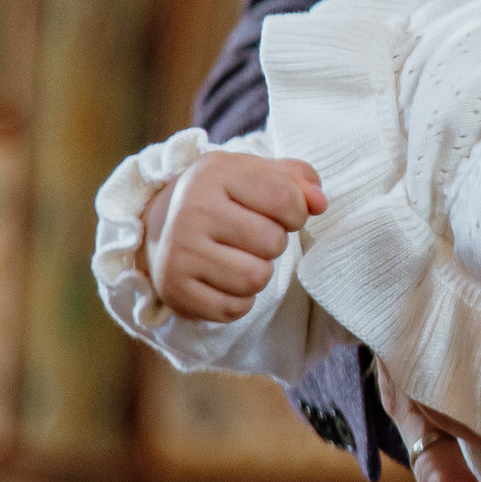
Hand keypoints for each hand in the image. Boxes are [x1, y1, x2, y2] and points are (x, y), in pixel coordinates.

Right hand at [142, 153, 323, 321]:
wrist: (160, 227)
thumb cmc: (224, 198)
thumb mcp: (257, 174)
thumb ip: (299, 180)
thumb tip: (320, 203)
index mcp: (215, 173)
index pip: (285, 198)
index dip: (296, 212)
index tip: (279, 213)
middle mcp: (192, 209)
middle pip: (272, 242)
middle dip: (273, 243)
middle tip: (250, 237)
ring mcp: (179, 252)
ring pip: (255, 279)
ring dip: (258, 273)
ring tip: (238, 258)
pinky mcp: (174, 289)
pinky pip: (233, 308)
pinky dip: (238, 300)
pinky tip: (222, 280)